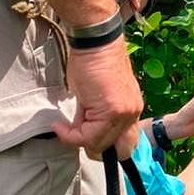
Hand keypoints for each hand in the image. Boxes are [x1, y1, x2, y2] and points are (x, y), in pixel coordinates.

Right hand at [55, 37, 143, 157]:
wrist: (95, 43)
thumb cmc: (93, 63)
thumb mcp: (97, 97)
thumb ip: (96, 117)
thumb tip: (84, 131)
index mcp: (131, 109)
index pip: (125, 143)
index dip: (104, 146)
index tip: (84, 139)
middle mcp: (132, 113)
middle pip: (121, 151)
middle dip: (97, 150)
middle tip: (78, 138)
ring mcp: (124, 112)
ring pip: (100, 144)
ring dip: (79, 140)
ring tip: (67, 125)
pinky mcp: (112, 111)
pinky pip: (88, 136)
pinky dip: (70, 135)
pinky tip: (61, 125)